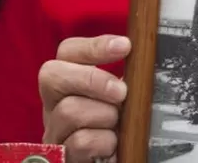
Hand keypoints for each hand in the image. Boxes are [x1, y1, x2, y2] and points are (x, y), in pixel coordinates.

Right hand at [39, 35, 130, 162]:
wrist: (109, 160)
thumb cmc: (115, 127)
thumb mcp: (118, 99)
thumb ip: (124, 79)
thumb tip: (145, 59)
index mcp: (68, 83)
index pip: (68, 51)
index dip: (94, 46)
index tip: (125, 46)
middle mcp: (53, 104)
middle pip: (52, 75)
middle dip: (92, 79)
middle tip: (121, 92)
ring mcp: (53, 130)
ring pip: (69, 109)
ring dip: (104, 115)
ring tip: (119, 124)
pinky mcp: (60, 156)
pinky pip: (79, 142)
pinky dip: (104, 141)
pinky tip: (115, 145)